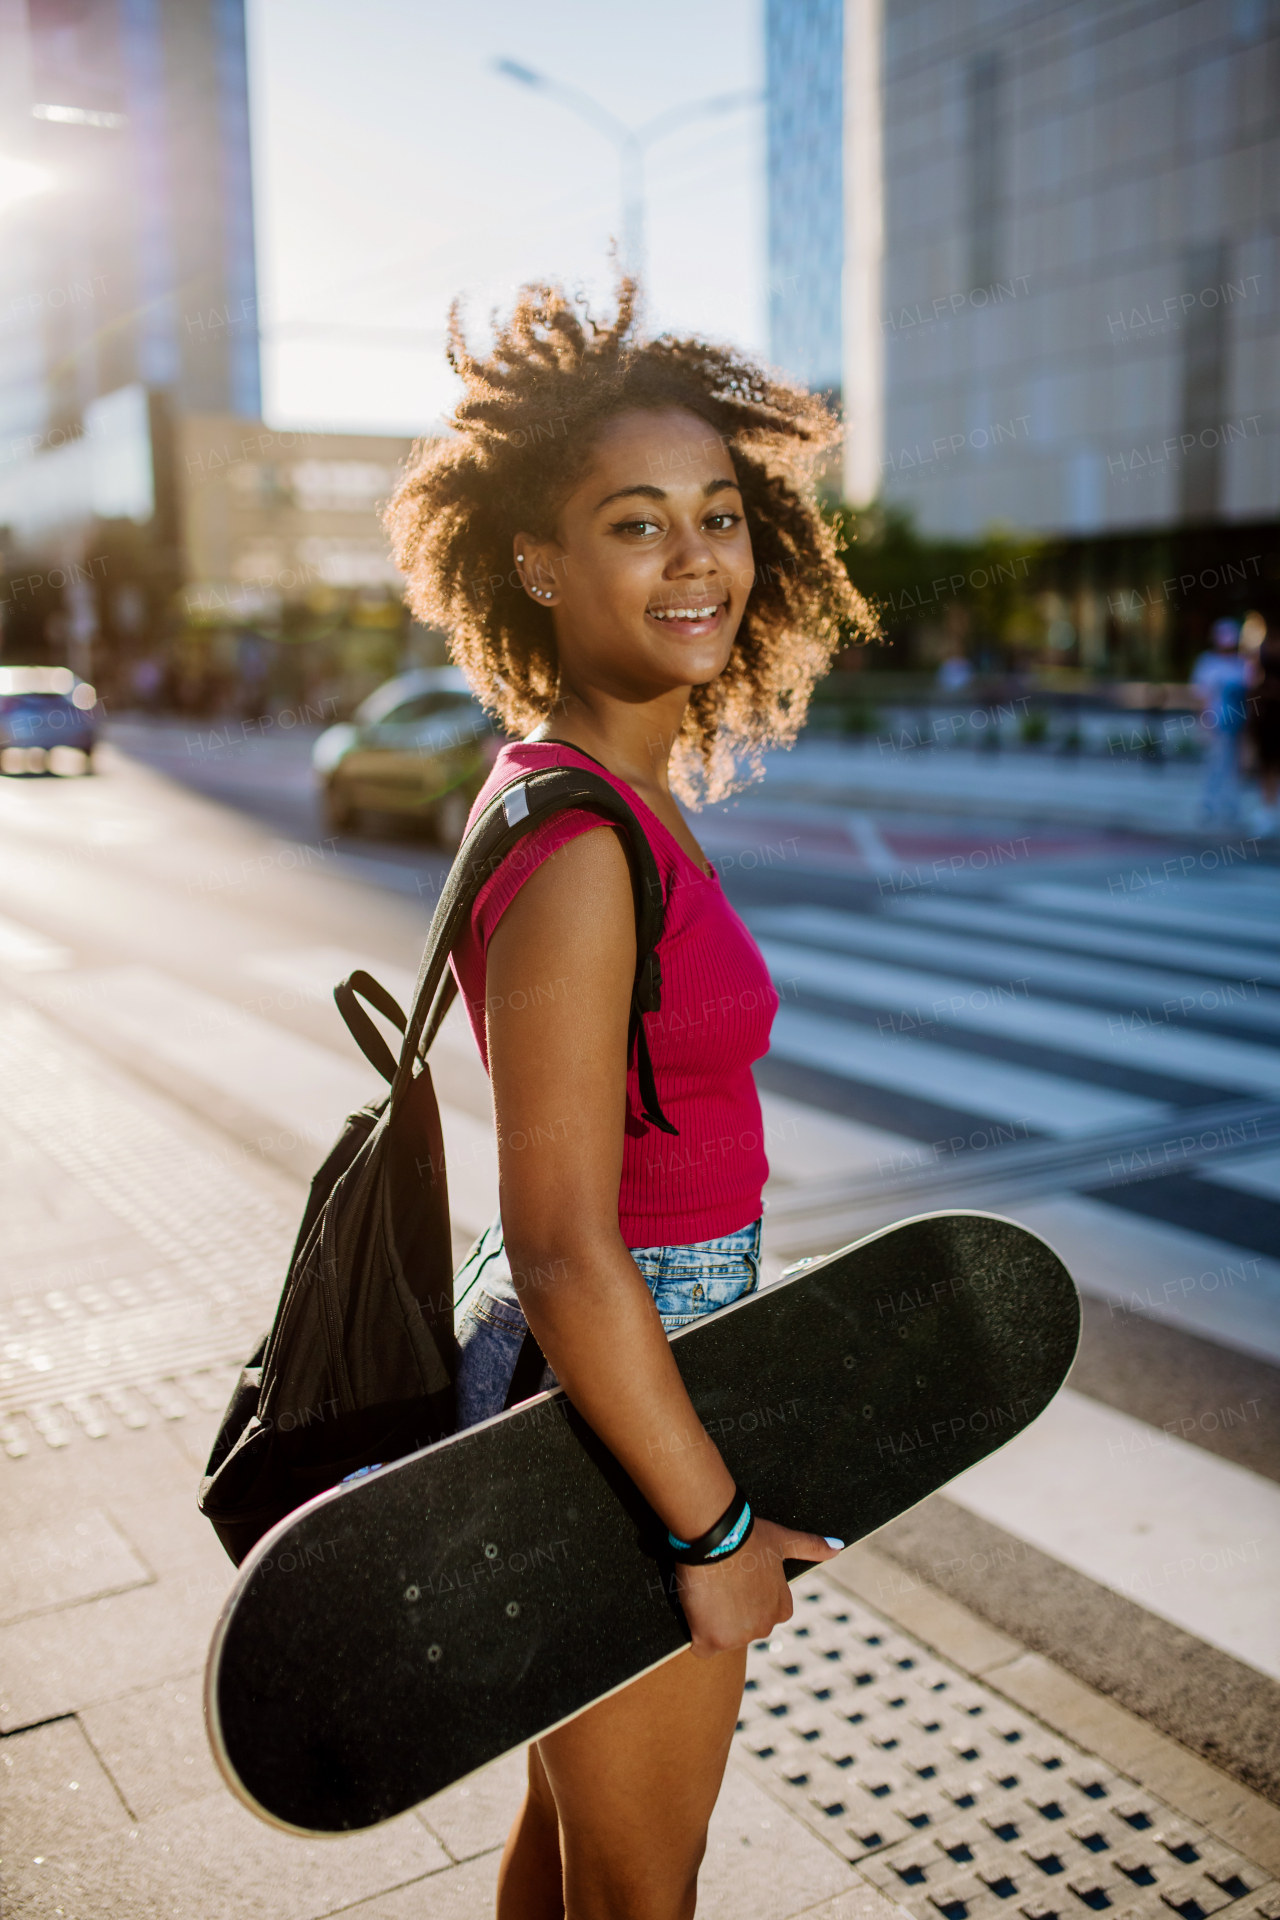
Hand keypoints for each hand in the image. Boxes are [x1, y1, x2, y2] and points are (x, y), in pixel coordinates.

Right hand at [676, 1518, 842, 1659]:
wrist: (718, 1536)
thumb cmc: (749, 1535)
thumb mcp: (783, 1541)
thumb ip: (812, 1547)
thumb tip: (838, 1548)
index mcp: (781, 1610)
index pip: (762, 1614)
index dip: (745, 1598)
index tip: (736, 1580)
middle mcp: (764, 1628)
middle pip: (741, 1628)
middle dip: (729, 1612)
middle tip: (719, 1584)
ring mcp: (738, 1637)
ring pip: (721, 1637)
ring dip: (712, 1622)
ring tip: (707, 1591)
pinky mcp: (712, 1641)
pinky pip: (701, 1649)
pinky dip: (696, 1635)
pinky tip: (694, 1612)